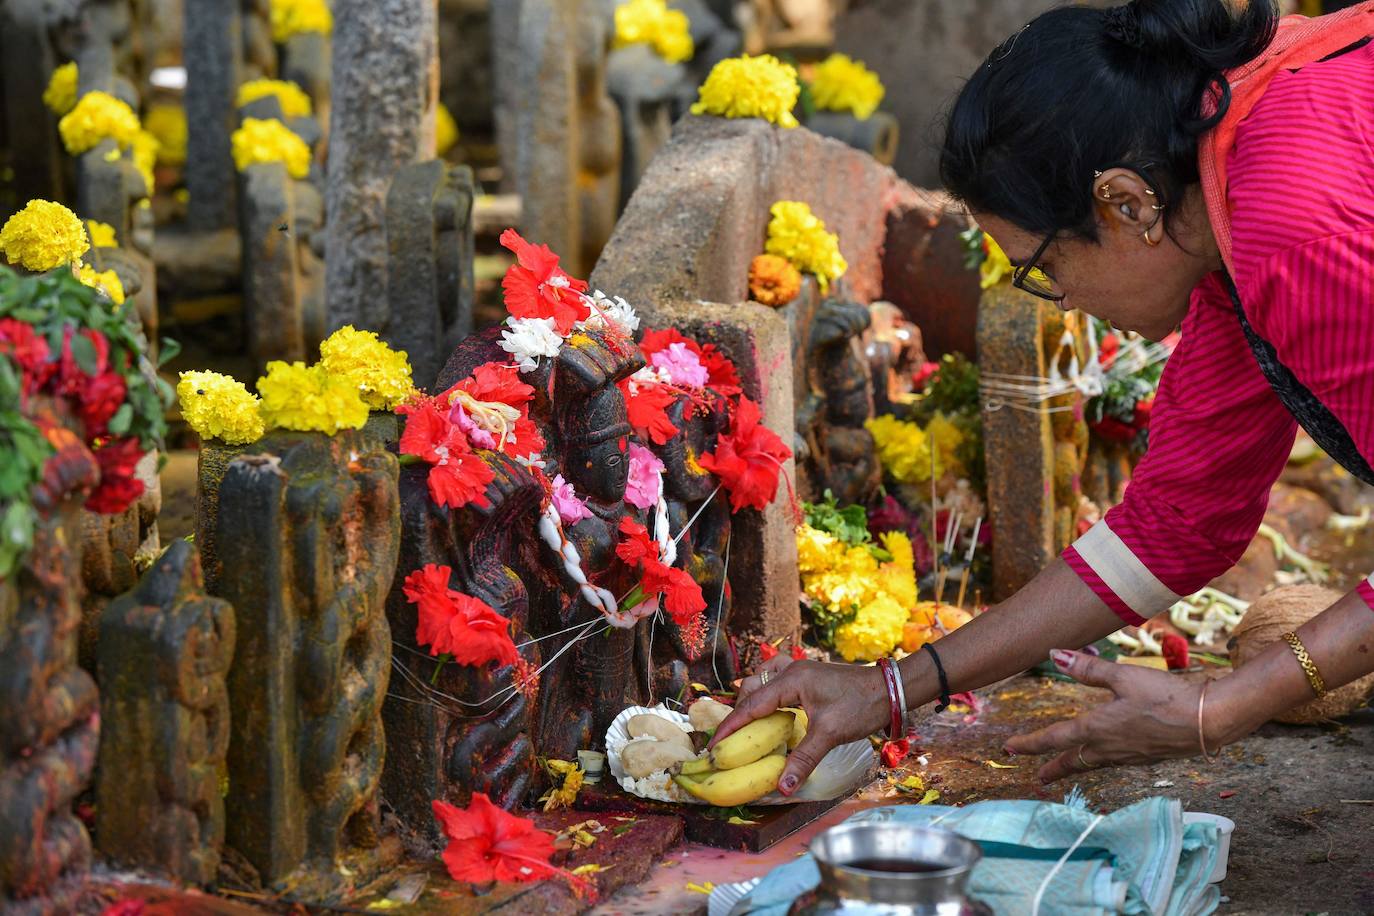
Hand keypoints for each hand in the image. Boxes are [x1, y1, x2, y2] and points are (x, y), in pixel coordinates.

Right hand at [711, 660, 888, 795]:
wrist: (891, 691)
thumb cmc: (860, 706)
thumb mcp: (829, 734)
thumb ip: (803, 759)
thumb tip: (782, 787)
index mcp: (791, 680)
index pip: (750, 704)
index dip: (730, 726)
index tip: (713, 745)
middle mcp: (791, 671)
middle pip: (752, 688)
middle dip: (739, 712)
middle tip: (731, 739)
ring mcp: (802, 672)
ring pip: (764, 681)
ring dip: (753, 700)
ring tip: (748, 724)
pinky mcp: (811, 678)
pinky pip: (778, 682)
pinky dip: (769, 695)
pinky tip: (774, 711)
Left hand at [1004, 649, 1236, 782]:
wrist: (1208, 721)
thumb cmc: (1165, 695)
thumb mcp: (1123, 676)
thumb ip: (1087, 669)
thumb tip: (1053, 655)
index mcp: (1097, 729)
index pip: (1053, 739)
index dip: (1029, 744)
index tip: (1009, 749)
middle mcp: (1109, 748)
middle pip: (1072, 761)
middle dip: (1052, 769)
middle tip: (1037, 778)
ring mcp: (1129, 756)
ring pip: (1093, 764)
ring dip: (1076, 766)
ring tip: (1064, 769)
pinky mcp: (1147, 757)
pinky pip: (1114, 762)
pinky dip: (1100, 762)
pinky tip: (1105, 757)